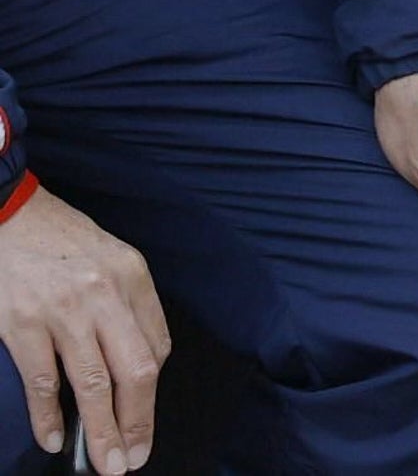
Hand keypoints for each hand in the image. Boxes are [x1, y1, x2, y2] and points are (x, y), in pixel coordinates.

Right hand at [0, 179, 166, 469]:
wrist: (7, 213)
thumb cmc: (59, 239)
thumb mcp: (109, 259)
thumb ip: (124, 306)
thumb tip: (136, 362)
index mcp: (133, 277)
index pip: (157, 346)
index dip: (152, 390)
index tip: (144, 418)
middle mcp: (105, 295)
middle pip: (135, 372)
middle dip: (138, 422)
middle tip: (134, 460)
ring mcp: (63, 312)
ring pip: (93, 385)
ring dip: (102, 431)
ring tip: (106, 464)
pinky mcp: (23, 325)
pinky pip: (44, 383)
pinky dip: (50, 418)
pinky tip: (57, 440)